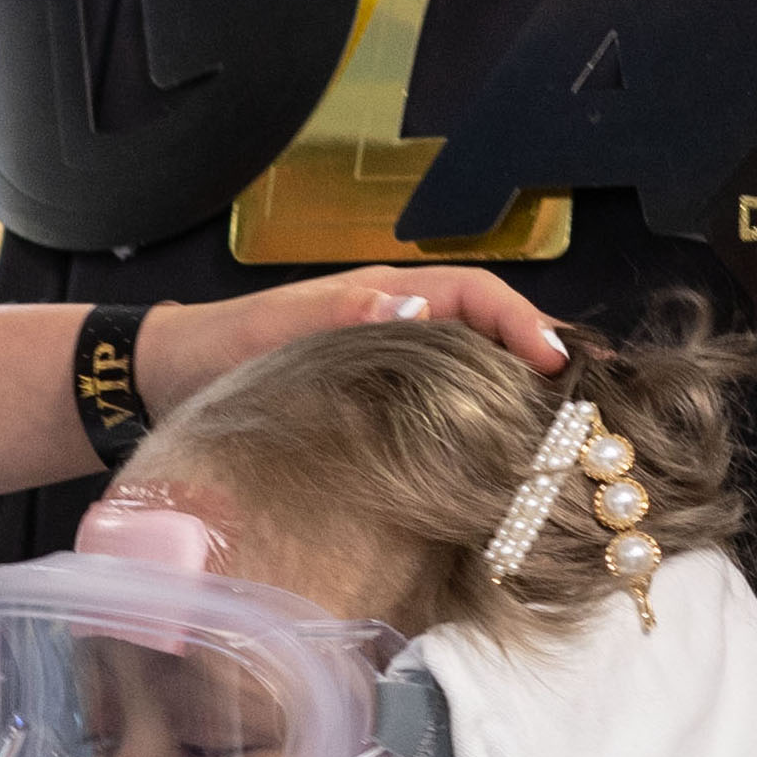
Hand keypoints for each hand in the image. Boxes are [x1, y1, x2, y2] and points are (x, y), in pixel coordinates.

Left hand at [140, 268, 574, 406]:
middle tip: (591, 403)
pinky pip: (440, 404)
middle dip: (541, 357)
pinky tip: (492, 461)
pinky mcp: (374, 405)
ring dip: (516, 394)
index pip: (479, 296)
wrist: (164, 379)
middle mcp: (398, 324)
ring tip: (561, 435)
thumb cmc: (219, 349)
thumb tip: (413, 305)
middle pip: (490, 331)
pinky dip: (475, 422)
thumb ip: (344, 316)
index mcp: (386, 295)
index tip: (557, 363)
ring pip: (471, 370)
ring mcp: (389, 364)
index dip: (524, 323)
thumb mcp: (279, 331)